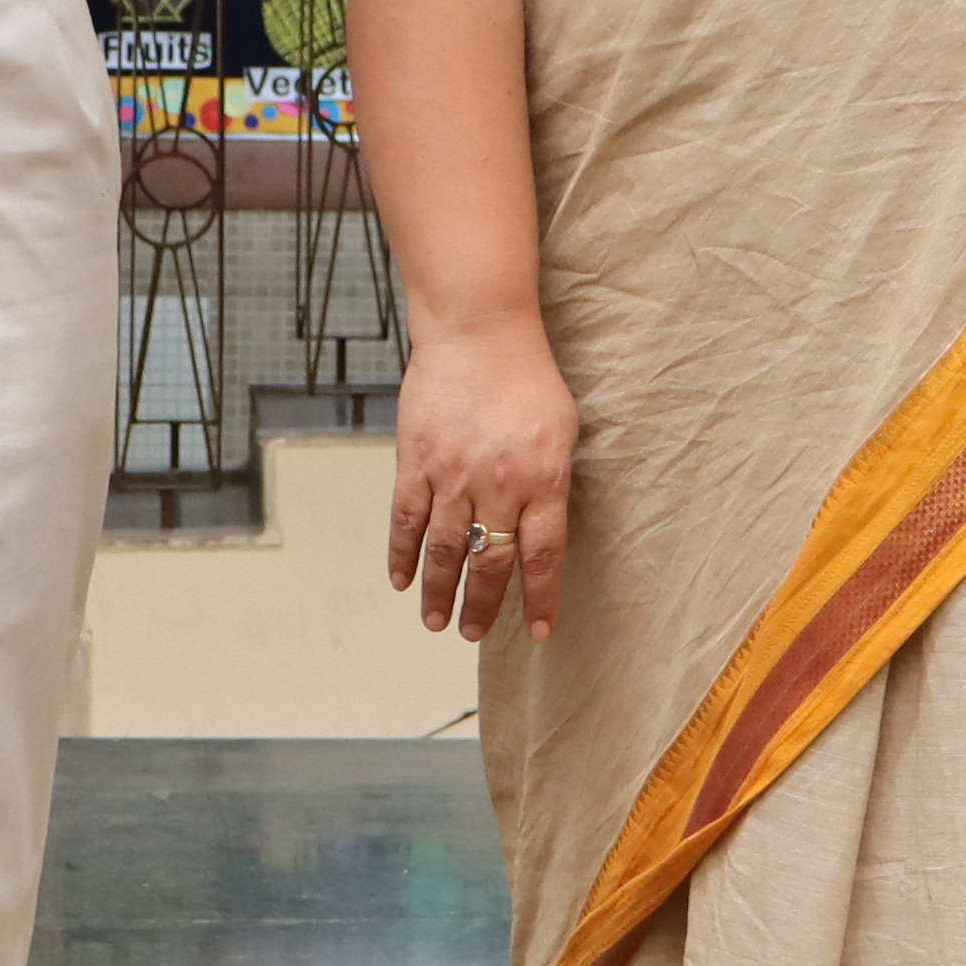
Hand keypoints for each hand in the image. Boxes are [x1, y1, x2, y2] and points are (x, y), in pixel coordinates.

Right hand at [386, 317, 575, 641]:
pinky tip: (401, 580)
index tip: (540, 630)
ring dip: (438, 590)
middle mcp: (498, 483)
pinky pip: (406, 518)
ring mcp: (452, 473)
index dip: (540, 597)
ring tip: (435, 621)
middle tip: (473, 634)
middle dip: (482, 605)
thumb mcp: (563, 430)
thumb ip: (552, 482)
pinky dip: (402, 553)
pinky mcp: (416, 460)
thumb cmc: (528, 377)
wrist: (478, 331)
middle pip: (488, 560)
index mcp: (543, 478)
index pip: (542, 554)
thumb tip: (541, 529)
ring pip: (442, 548)